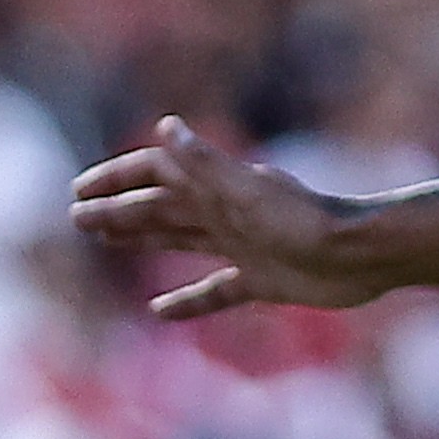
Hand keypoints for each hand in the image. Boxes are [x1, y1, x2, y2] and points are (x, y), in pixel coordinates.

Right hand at [70, 120, 370, 320]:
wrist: (361, 255)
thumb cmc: (304, 221)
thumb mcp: (246, 190)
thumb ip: (204, 162)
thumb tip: (164, 127)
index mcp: (217, 187)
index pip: (156, 176)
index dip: (117, 179)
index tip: (80, 190)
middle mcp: (225, 212)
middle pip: (160, 207)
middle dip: (118, 210)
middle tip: (78, 218)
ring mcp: (241, 245)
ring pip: (179, 239)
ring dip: (142, 238)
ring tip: (106, 242)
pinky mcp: (260, 279)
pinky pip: (214, 291)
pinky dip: (187, 301)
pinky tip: (161, 311)